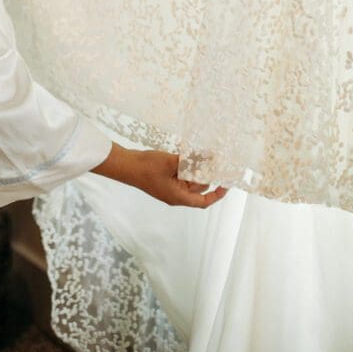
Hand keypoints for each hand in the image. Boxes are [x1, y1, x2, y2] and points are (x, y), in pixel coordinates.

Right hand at [91, 143, 226, 208]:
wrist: (126, 165)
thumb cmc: (147, 168)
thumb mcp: (172, 163)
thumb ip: (191, 161)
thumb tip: (209, 157)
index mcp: (179, 197)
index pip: (204, 201)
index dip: (217, 194)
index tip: (226, 183)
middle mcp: (176, 194)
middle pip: (198, 186)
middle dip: (207, 172)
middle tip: (216, 158)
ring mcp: (169, 186)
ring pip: (190, 177)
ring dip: (196, 165)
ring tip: (203, 151)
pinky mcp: (164, 177)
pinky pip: (180, 172)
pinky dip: (186, 163)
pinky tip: (188, 150)